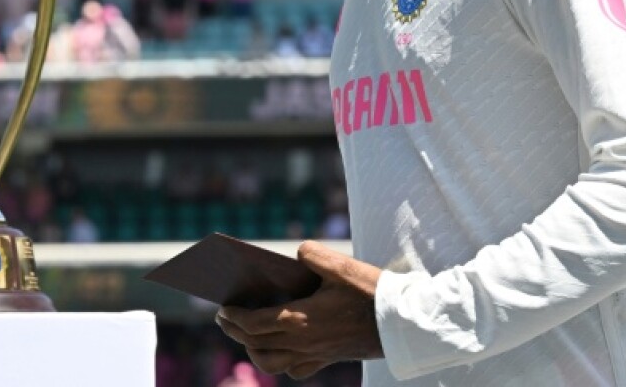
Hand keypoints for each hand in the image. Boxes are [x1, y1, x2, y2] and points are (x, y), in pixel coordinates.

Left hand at [215, 241, 383, 379]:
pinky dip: (281, 362)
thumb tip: (297, 254)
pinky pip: (296, 370)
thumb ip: (311, 254)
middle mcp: (302, 343)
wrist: (403, 323)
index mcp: (299, 320)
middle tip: (224, 319)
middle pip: (256, 344)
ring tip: (246, 335)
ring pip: (272, 363)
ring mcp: (315, 355)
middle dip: (235, 331)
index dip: (233, 317)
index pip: (252, 324)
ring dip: (253, 351)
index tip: (222, 308)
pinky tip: (281, 349)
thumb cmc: (371, 292)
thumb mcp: (340, 264)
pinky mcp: (329, 359)